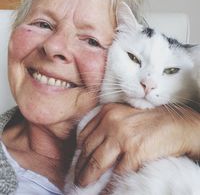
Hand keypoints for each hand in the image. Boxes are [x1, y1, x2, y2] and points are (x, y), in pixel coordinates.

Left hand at [75, 103, 199, 186]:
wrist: (175, 124)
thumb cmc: (150, 121)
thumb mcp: (124, 115)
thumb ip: (108, 126)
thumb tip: (93, 148)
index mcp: (108, 111)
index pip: (85, 134)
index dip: (79, 150)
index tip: (78, 159)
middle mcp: (111, 122)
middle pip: (87, 148)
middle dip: (80, 165)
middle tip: (77, 176)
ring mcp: (122, 137)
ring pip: (97, 162)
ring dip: (88, 176)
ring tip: (83, 183)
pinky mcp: (134, 152)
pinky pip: (117, 172)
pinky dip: (110, 182)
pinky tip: (106, 187)